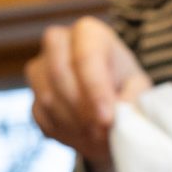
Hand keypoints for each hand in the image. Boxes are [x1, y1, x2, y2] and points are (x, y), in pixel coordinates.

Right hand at [27, 16, 149, 167]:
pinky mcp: (32, 94)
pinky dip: (63, 132)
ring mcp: (40, 67)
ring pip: (47, 98)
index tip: (108, 119)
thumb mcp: (138, 86)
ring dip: (73, 124)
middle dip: (82, 110)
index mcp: (88, 32)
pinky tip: (84, 137)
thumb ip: (134, 96)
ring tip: (98, 139)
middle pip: (59, 75)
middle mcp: (58, 42)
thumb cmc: (124, 85)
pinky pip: (42, 117)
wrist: (106, 98)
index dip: (95, 90)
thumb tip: (120, 115)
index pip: (85, 57)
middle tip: (103, 134)